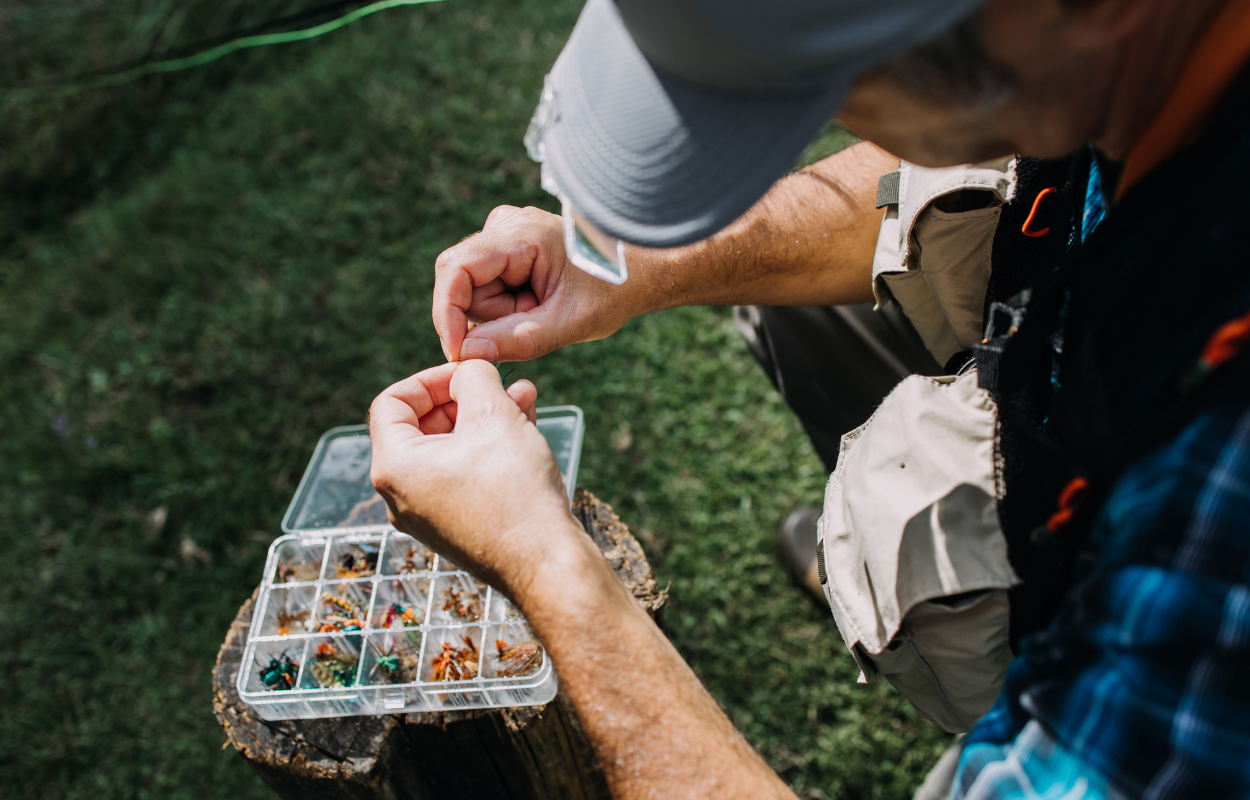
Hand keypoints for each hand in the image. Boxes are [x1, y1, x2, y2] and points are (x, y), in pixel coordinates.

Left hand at [368, 360, 583, 595]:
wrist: (546, 564)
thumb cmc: (514, 491)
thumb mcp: (493, 415)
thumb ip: (474, 378)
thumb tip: (469, 367)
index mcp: (394, 467)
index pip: (392, 402)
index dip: (431, 377)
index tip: (469, 371)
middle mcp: (401, 495)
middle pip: (421, 426)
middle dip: (464, 397)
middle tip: (501, 383)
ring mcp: (428, 516)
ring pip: (450, 450)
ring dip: (483, 419)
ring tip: (524, 398)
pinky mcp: (456, 528)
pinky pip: (464, 475)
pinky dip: (488, 449)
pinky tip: (525, 430)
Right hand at [433, 206, 631, 362]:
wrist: (638, 273)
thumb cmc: (612, 291)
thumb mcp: (569, 324)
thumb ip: (519, 340)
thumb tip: (467, 353)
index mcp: (522, 233)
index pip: (456, 268)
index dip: (447, 313)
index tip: (457, 351)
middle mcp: (506, 224)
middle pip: (462, 284)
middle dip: (490, 316)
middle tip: (536, 320)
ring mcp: (504, 233)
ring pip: (472, 290)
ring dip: (501, 312)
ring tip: (542, 309)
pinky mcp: (505, 247)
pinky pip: (485, 286)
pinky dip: (507, 304)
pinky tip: (536, 301)